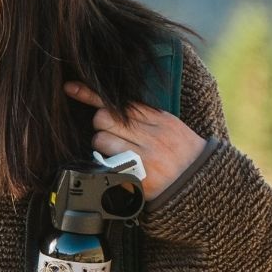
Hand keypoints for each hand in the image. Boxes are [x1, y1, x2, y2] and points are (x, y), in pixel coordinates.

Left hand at [64, 81, 205, 200]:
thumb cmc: (182, 152)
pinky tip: (121, 169)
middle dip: (101, 127)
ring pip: (100, 141)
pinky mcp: (137, 179)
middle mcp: (150, 136)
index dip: (91, 95)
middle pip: (103, 119)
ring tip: (119, 154)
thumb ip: (143, 115)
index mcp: (158, 119)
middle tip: (113, 136)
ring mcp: (143, 158)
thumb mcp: (169, 126)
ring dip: (102, 148)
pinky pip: (106, 166)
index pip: (118, 102)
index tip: (70, 88)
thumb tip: (108, 105)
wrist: (201, 184)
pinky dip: (108, 166)